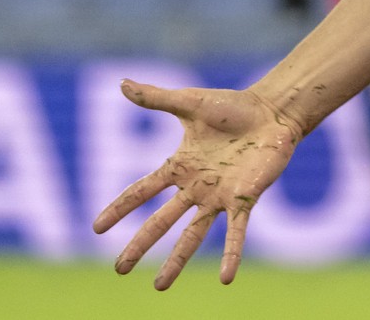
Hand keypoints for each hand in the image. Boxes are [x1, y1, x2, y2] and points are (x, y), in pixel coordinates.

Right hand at [91, 80, 301, 288]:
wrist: (272, 111)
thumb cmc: (233, 107)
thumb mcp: (189, 103)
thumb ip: (156, 98)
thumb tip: (121, 83)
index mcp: (179, 166)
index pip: (141, 191)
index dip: (120, 208)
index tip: (96, 228)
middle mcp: (196, 187)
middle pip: (161, 221)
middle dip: (139, 245)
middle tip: (119, 269)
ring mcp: (219, 196)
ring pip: (192, 235)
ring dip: (176, 261)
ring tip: (159, 287)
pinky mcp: (244, 199)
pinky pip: (236, 232)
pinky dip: (231, 254)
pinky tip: (226, 278)